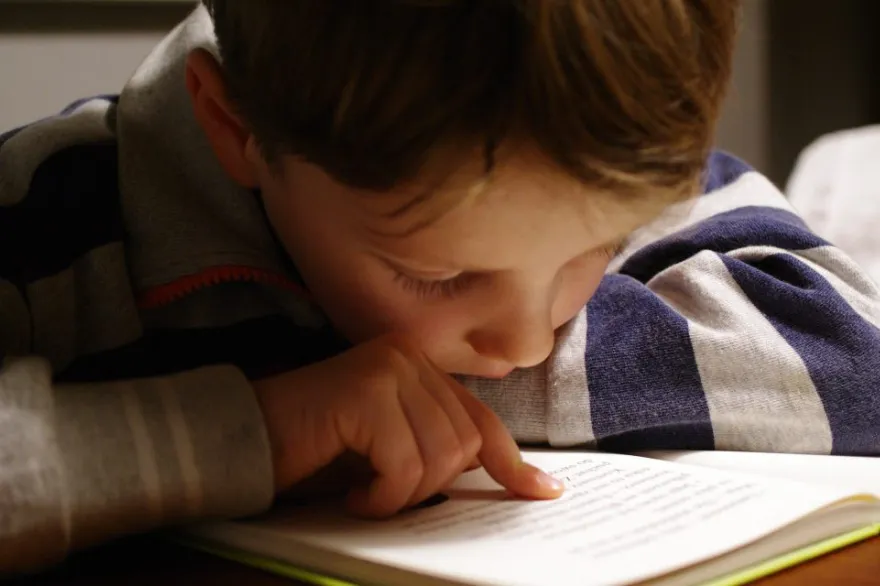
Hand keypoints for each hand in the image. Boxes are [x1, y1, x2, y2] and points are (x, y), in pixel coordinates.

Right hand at [253, 334, 563, 517]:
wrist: (244, 439)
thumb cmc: (315, 450)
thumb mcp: (389, 448)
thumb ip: (437, 447)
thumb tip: (507, 478)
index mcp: (419, 366)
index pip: (480, 419)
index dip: (513, 462)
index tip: (543, 492)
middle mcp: (408, 356)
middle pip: (463, 444)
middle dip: (430, 487)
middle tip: (384, 494)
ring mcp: (388, 368)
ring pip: (439, 457)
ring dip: (402, 494)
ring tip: (364, 492)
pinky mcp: (366, 391)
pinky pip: (403, 466)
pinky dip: (381, 496)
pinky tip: (352, 493)